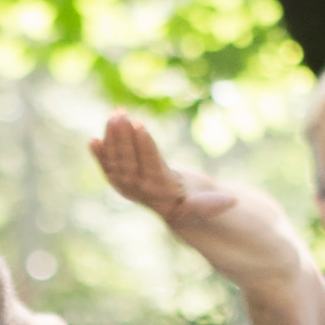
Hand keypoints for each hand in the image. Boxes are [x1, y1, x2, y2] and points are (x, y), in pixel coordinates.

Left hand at [90, 110, 236, 224]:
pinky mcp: (123, 181)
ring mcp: (129, 187)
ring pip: (117, 162)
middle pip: (129, 164)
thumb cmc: (197, 207)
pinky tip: (93, 140)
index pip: (151, 168)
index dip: (145, 147)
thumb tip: (231, 201)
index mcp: (163, 195)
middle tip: (122, 114)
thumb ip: (212, 205)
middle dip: (124, 138)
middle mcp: (142, 192)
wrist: (181, 212)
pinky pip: (109, 167)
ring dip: (113, 138)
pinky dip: (100, 154)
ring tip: (115, 113)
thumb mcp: (206, 206)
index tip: (141, 126)